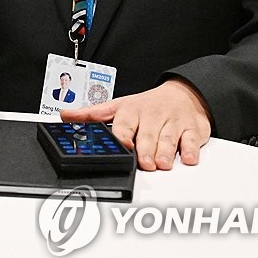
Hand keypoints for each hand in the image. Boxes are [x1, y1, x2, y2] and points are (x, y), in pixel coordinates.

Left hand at [61, 78, 210, 170]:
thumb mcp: (117, 106)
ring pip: (169, 139)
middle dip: (146, 149)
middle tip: (145, 163)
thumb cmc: (146, 105)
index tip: (123, 144)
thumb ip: (91, 114)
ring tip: (162, 164)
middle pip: (147, 135)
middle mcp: (151, 116)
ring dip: (166, 152)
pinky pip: (193, 140)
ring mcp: (172, 122)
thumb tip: (64, 115)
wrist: (183, 93)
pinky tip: (189, 158)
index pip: (124, 124)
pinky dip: (191, 150)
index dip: (123, 135)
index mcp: (130, 111)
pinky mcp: (192, 129)